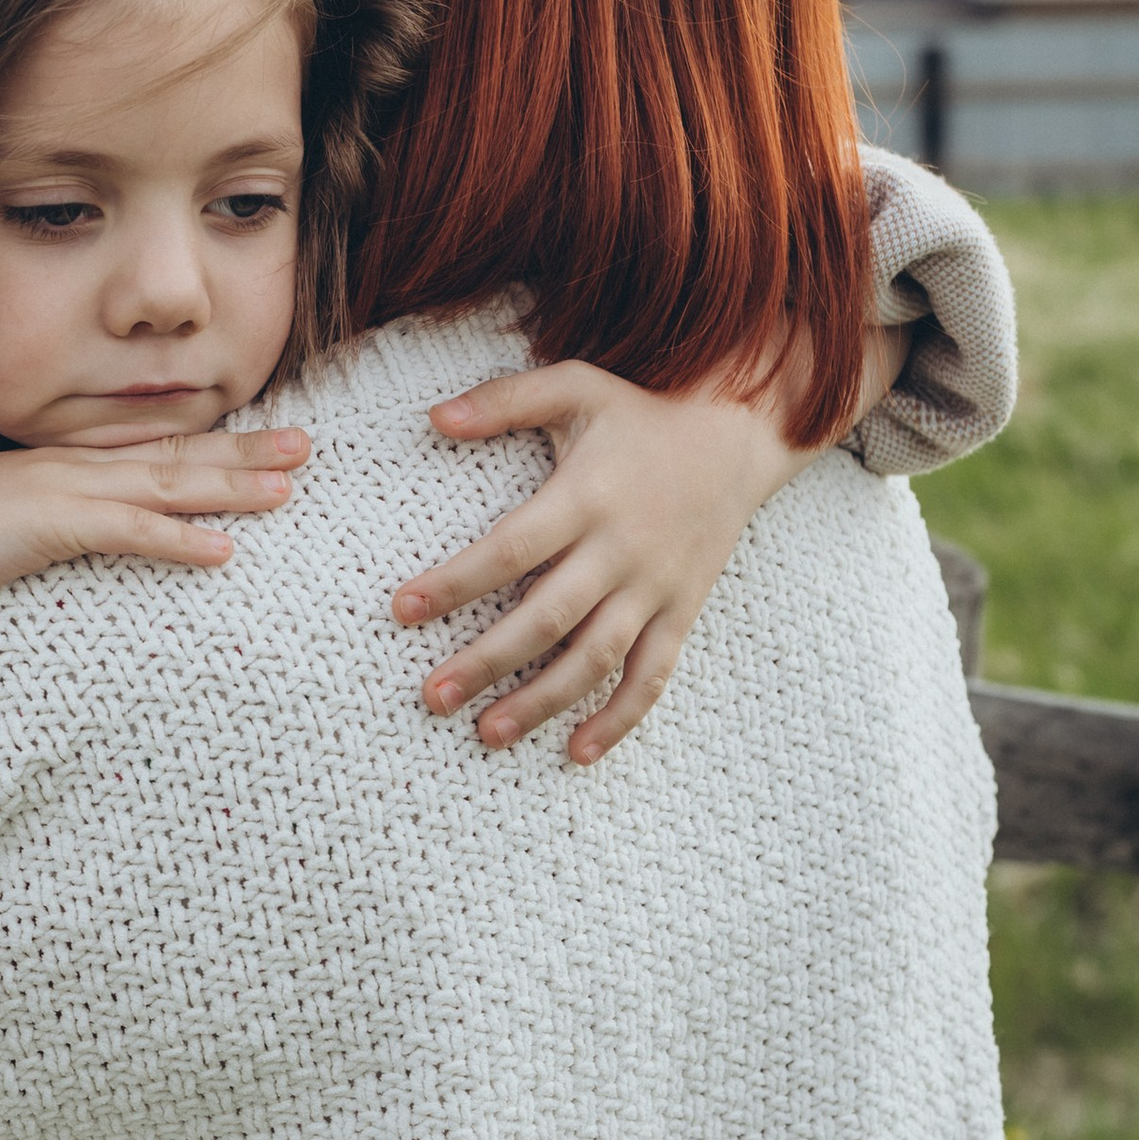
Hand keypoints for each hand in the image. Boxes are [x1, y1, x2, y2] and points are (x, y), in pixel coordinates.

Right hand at [0, 427, 311, 622]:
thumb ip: (37, 517)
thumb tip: (60, 529)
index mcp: (63, 464)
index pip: (152, 448)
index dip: (212, 440)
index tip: (262, 436)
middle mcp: (74, 467)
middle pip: (177, 455)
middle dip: (246, 450)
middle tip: (308, 444)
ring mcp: (66, 493)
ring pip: (168, 486)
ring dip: (232, 487)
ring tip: (290, 490)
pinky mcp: (53, 527)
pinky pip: (130, 534)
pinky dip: (180, 542)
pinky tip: (225, 553)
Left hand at [392, 362, 811, 760]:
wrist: (738, 438)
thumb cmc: (640, 413)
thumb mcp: (575, 386)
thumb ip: (503, 400)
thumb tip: (430, 418)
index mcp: (586, 496)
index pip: (510, 549)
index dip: (454, 582)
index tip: (400, 610)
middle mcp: (621, 550)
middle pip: (547, 618)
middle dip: (486, 661)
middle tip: (432, 697)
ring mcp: (655, 588)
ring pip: (596, 659)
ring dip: (541, 701)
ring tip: (487, 732)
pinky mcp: (682, 612)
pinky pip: (652, 677)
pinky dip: (619, 719)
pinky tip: (576, 753)